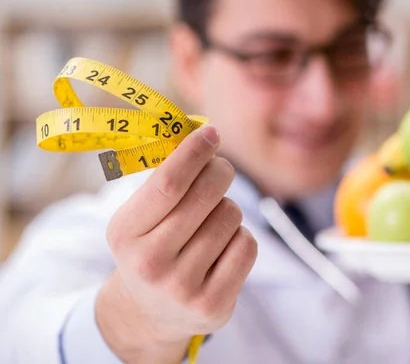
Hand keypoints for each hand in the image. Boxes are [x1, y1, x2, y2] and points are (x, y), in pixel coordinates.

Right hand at [97, 124, 257, 363]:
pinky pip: (247, 245)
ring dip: (227, 211)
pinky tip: (223, 249)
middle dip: (220, 171)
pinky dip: (241, 238)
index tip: (211, 132)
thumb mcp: (141, 217)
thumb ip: (167, 179)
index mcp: (125, 233)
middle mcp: (150, 263)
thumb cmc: (155, 247)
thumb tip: (204, 133)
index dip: (193, 153)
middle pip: (205, 196)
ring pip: (230, 217)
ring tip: (211, 224)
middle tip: (221, 169)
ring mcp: (182, 288)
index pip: (167, 183)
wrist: (154, 313)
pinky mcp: (213, 304)